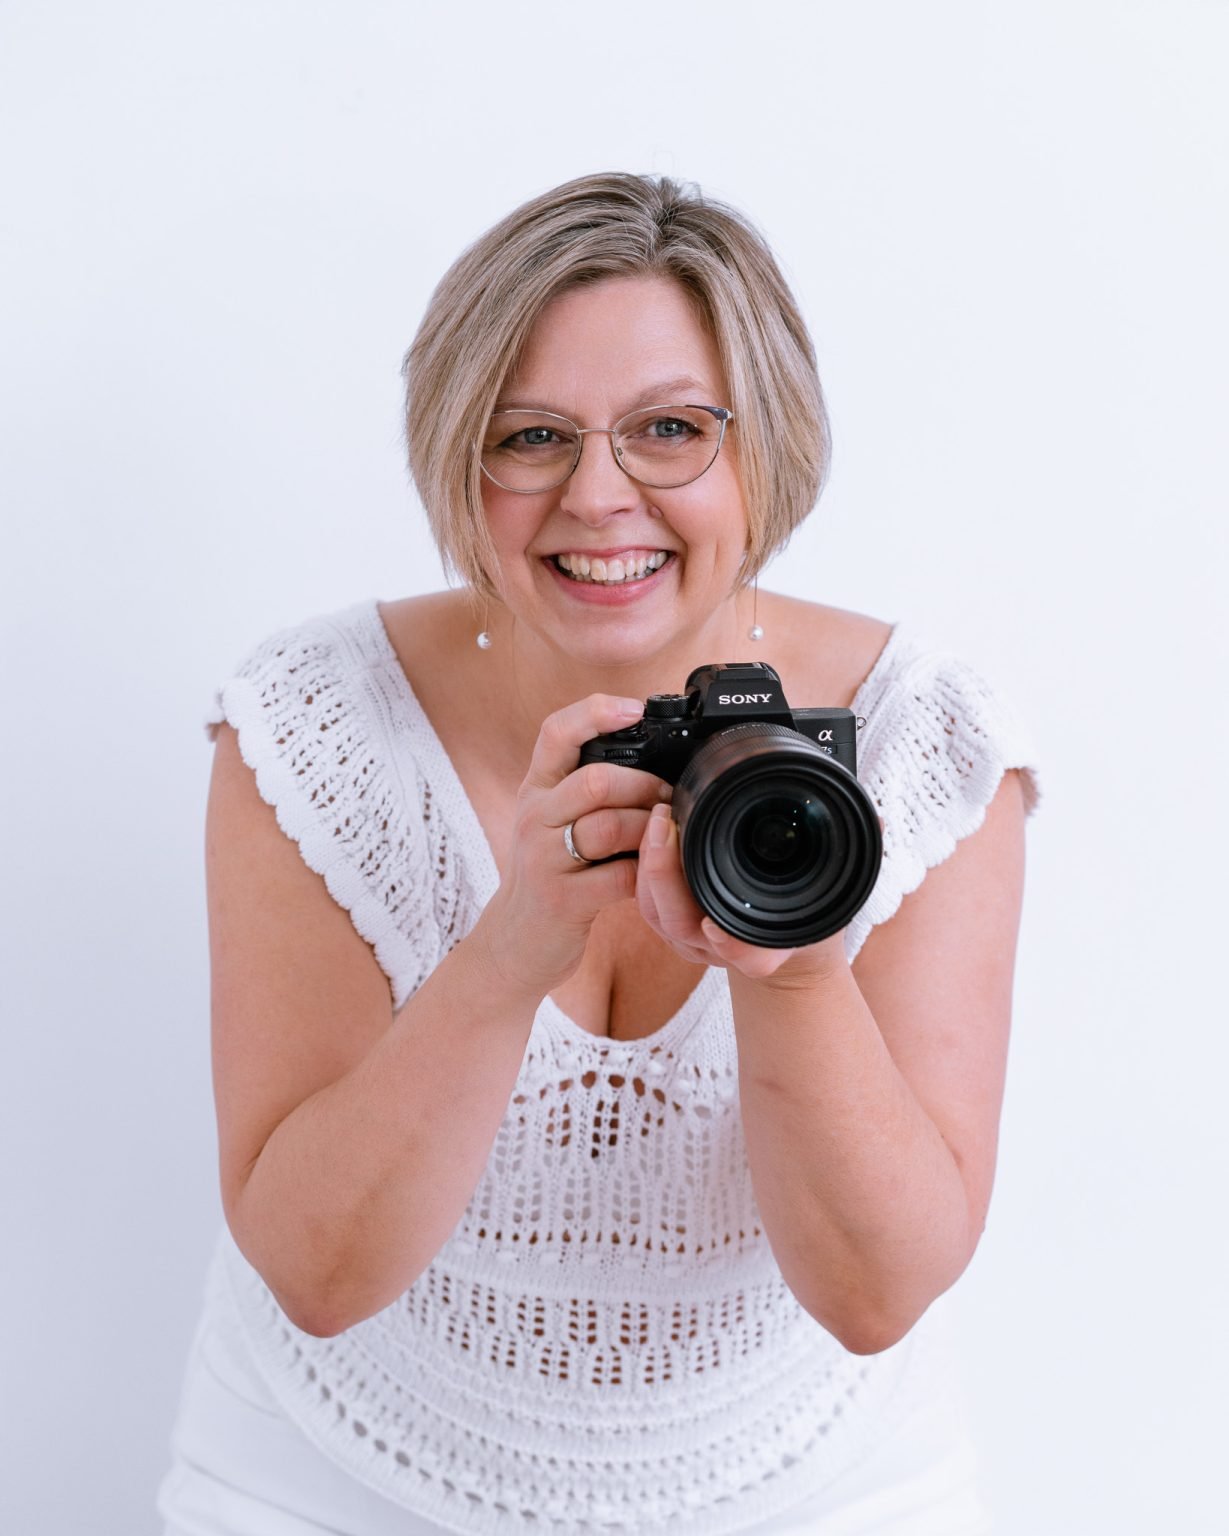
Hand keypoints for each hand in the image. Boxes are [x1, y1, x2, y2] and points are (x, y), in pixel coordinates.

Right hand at [474, 695, 671, 996]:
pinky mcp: (563, 899)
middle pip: (597, 780)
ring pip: (611, 826)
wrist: (516, 940)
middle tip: (671, 795)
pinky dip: (650, 871)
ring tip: (666, 833)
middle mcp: (534, 817)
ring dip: (651, 828)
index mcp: (536, 789)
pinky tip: (657, 872)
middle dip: (646, 785)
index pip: (555, 732)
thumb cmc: (550, 871)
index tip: (635, 709)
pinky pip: (622, 875)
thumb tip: (654, 759)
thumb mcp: (553, 820)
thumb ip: (585, 787)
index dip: (595, 712)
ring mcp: (544, 859)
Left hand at [635, 802, 849, 983]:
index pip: (751, 958)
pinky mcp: (676, 921)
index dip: (731, 947)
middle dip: (664, 875)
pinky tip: (649, 832)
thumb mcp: (841, 884)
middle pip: (682, 926)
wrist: (791, 944)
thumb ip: (858, 851)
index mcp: (769, 945)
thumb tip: (877, 819)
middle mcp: (727, 946)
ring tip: (657, 819)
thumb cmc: (813, 913)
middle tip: (666, 824)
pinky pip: (649, 904)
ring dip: (649, 868)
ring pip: (659, 915)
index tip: (714, 928)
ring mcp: (697, 939)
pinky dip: (642, 871)